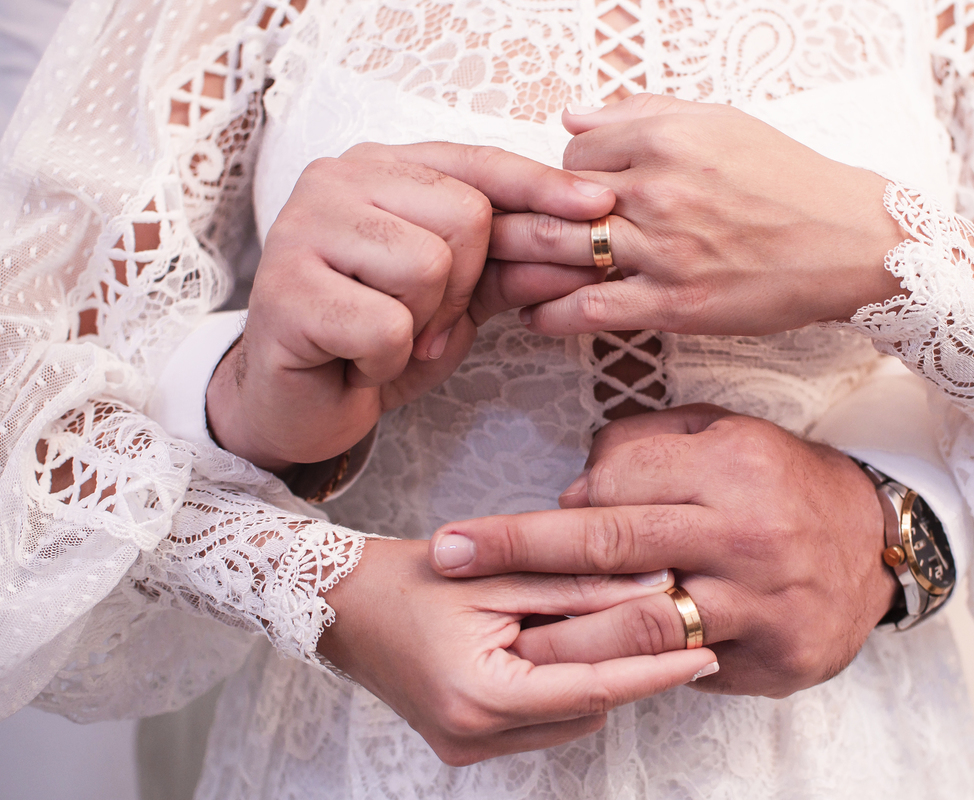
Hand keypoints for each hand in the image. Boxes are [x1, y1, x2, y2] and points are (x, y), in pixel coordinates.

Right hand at [207, 142, 615, 469]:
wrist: (300, 404)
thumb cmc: (377, 339)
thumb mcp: (457, 302)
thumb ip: (510, 269)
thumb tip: (586, 246)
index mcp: (381, 168)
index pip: (477, 163)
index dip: (540, 187)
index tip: (597, 207)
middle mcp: (337, 179)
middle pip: (465, 215)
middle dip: (464, 287)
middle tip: (424, 324)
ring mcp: (302, 225)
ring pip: (427, 265)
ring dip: (422, 325)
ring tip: (385, 338)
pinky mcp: (285, 287)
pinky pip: (387, 324)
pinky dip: (386, 359)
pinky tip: (355, 361)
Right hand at [317, 539, 716, 765]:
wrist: (342, 605)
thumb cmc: (411, 578)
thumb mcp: (499, 573)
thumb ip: (578, 582)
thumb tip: (655, 582)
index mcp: (480, 695)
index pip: (593, 688)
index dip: (654, 671)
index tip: (704, 654)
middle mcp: (474, 736)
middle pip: (586, 711)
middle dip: (629, 671)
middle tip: (672, 629)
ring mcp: (466, 749)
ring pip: (568, 721)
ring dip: (596, 680)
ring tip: (610, 629)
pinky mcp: (465, 745)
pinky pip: (539, 724)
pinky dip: (564, 689)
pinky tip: (566, 648)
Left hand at [427, 404, 898, 697]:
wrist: (875, 543)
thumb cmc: (783, 482)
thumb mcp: (727, 434)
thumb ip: (650, 447)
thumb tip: (576, 487)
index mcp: (730, 465)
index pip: (616, 482)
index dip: (561, 503)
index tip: (512, 523)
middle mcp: (745, 531)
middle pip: (610, 545)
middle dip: (517, 550)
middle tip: (448, 555)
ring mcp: (762, 600)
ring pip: (640, 625)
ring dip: (564, 638)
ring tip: (504, 643)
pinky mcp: (776, 656)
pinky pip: (692, 668)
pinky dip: (640, 671)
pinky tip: (599, 672)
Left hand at [487, 94, 906, 335]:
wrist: (850, 241)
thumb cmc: (788, 181)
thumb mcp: (721, 124)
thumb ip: (642, 115)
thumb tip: (573, 118)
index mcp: (667, 138)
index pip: (574, 153)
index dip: (569, 176)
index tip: (579, 196)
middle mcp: (659, 190)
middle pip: (558, 201)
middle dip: (536, 220)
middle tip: (521, 235)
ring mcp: (664, 250)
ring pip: (564, 252)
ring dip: (530, 266)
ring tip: (511, 277)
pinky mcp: (675, 303)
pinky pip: (590, 307)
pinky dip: (554, 314)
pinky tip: (539, 317)